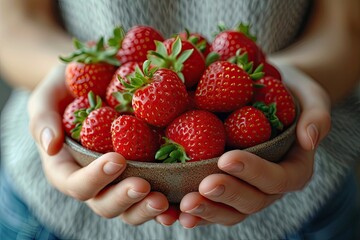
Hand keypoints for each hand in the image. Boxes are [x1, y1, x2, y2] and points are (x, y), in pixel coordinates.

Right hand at [28, 64, 177, 225]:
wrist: (93, 82)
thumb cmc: (66, 91)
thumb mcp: (47, 97)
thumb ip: (43, 120)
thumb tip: (50, 146)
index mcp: (68, 169)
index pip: (77, 184)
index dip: (96, 178)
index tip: (117, 159)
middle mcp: (95, 181)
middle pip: (105, 204)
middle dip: (124, 200)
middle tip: (144, 187)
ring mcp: (120, 180)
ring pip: (131, 208)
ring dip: (146, 209)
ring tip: (164, 202)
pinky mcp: (144, 172)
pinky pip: (155, 192)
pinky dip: (169, 202)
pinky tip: (185, 199)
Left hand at [179, 65, 330, 227]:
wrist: (269, 97)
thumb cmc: (291, 96)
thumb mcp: (311, 98)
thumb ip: (316, 116)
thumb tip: (309, 138)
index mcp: (293, 170)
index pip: (276, 179)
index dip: (253, 172)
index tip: (227, 159)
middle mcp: (268, 187)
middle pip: (251, 201)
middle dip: (226, 196)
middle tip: (203, 188)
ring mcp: (245, 189)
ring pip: (229, 211)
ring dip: (206, 211)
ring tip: (184, 207)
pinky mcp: (225, 186)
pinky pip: (210, 204)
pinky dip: (193, 211)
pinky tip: (171, 209)